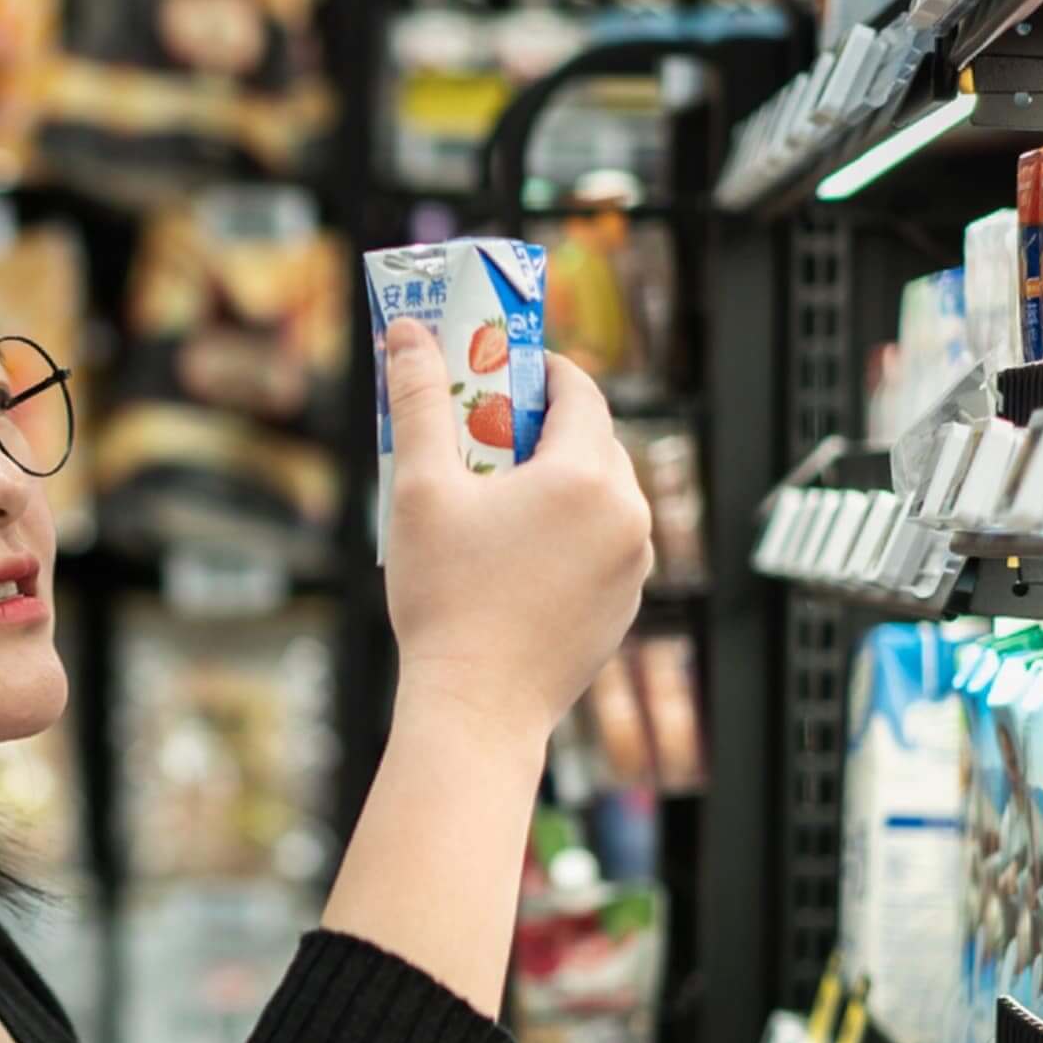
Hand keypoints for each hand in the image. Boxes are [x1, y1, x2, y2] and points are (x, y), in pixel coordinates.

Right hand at [379, 317, 651, 740]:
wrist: (478, 707)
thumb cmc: (446, 600)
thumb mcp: (421, 492)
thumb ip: (419, 405)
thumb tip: (407, 335)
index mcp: (584, 476)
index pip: (579, 391)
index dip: (539, 371)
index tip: (501, 369)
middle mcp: (626, 513)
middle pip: (594, 441)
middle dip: (543, 428)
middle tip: (487, 433)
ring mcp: (635, 562)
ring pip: (602, 494)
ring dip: (558, 481)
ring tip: (497, 497)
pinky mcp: (628, 602)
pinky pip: (604, 543)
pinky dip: (569, 532)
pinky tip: (517, 553)